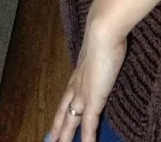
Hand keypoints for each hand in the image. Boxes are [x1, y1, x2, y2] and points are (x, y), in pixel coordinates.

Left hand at [47, 20, 126, 141]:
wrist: (103, 31)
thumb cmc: (105, 31)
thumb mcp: (102, 42)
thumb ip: (103, 48)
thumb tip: (110, 43)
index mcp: (79, 70)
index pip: (67, 94)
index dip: (61, 108)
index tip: (56, 118)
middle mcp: (77, 84)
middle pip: (64, 111)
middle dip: (57, 127)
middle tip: (49, 140)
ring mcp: (83, 93)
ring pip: (70, 121)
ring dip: (65, 136)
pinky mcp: (92, 100)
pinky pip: (89, 126)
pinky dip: (88, 138)